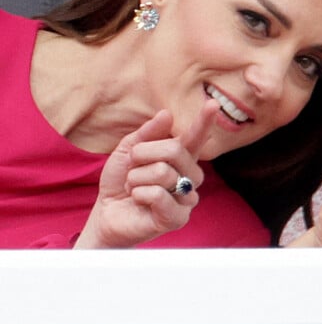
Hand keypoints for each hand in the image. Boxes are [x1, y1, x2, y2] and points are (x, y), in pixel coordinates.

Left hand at [75, 101, 218, 248]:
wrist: (107, 213)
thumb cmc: (121, 181)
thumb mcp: (128, 151)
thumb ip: (147, 133)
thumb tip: (167, 114)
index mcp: (181, 158)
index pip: (195, 138)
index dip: (204, 122)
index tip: (213, 104)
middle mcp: (190, 177)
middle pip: (175, 150)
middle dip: (143, 155)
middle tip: (132, 167)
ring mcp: (186, 199)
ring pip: (162, 173)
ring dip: (136, 178)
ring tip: (133, 187)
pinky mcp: (177, 219)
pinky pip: (158, 195)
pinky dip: (139, 194)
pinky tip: (137, 200)